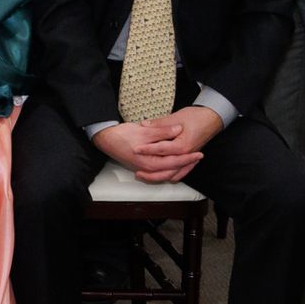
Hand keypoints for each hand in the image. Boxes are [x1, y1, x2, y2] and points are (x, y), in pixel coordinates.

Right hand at [91, 108, 218, 182]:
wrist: (106, 139)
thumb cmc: (123, 135)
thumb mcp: (144, 130)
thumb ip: (162, 131)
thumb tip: (179, 130)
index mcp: (149, 161)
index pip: (174, 162)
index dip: (188, 158)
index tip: (199, 153)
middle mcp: (148, 169)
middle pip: (172, 171)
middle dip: (187, 165)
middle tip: (198, 157)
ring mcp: (145, 169)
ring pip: (167, 174)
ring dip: (179, 168)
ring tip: (190, 161)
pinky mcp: (142, 167)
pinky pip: (160, 172)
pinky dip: (170, 169)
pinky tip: (174, 163)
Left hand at [131, 105, 222, 181]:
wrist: (213, 117)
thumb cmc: (197, 116)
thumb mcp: (176, 117)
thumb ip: (159, 124)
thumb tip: (144, 125)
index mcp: (183, 145)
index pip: (161, 150)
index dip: (147, 149)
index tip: (136, 149)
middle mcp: (187, 154)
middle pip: (168, 168)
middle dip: (152, 171)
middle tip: (138, 170)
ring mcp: (190, 157)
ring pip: (175, 174)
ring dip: (161, 176)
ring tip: (146, 176)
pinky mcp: (191, 157)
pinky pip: (182, 171)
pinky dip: (172, 175)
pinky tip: (162, 175)